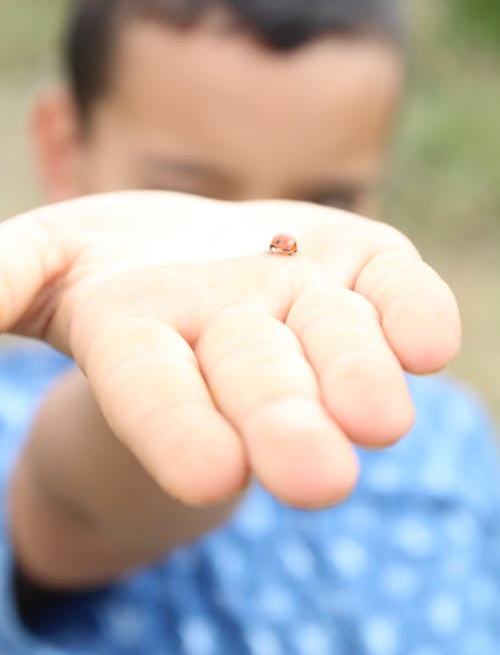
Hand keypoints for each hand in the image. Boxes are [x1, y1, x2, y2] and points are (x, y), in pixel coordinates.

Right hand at [0, 191, 459, 508]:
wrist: (199, 253)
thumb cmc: (109, 265)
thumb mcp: (44, 260)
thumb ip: (8, 277)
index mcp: (144, 339)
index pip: (153, 390)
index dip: (176, 427)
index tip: (211, 473)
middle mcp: (233, 332)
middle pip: (257, 379)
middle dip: (283, 423)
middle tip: (318, 479)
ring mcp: (306, 299)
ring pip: (336, 339)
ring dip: (357, 374)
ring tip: (382, 420)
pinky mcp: (364, 266)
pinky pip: (397, 288)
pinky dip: (416, 311)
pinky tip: (427, 340)